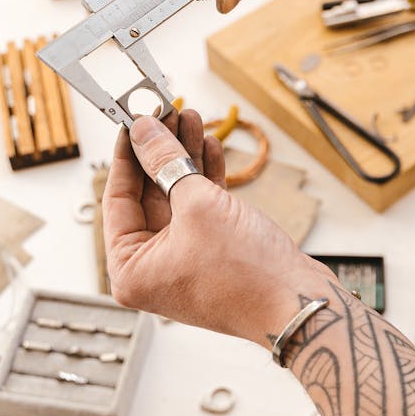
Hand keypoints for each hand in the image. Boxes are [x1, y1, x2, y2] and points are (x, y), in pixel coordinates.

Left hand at [103, 110, 334, 344]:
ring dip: (185, 157)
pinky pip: (199, 208)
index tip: (133, 121)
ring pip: (176, 196)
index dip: (127, 155)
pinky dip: (204, 178)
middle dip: (162, 151)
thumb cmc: (246, 276)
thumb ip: (166, 162)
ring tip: (191, 120)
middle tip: (166, 113)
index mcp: (131, 270)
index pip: (117, 199)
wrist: (297, 302)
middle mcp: (153, 268)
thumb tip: (144, 131)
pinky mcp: (212, 252)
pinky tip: (210, 147)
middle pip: (148, 194)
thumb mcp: (197, 205)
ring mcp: (184, 259)